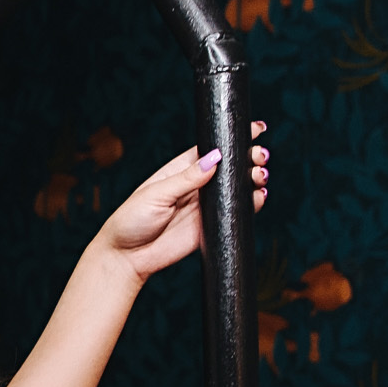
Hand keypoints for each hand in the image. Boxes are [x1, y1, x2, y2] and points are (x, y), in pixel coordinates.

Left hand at [97, 122, 270, 280]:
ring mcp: (205, 206)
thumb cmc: (132, 220)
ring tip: (260, 175)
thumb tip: (215, 158)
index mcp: (181, 170)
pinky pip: (236, 214)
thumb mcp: (156, 194)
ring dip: (254, 179)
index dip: (233, 139)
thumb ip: (186, 179)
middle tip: (260, 157)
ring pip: (237, 189)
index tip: (255, 129)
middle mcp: (196, 185)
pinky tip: (258, 197)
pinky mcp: (211, 227)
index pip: (212, 149)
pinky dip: (252, 205)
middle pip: (230, 167)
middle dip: (249, 158)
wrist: (127, 257)